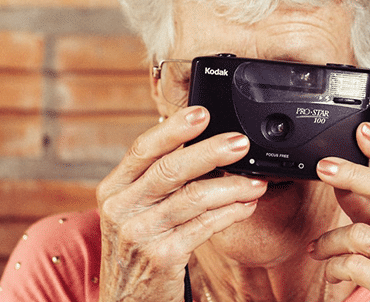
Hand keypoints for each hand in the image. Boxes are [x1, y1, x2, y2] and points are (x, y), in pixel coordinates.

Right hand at [96, 106, 267, 301]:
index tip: (202, 112)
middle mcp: (120, 209)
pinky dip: (230, 213)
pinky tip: (246, 206)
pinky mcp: (161, 257)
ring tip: (256, 180)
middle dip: (211, 152)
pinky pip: (204, 227)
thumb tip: (202, 144)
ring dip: (232, 187)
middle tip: (241, 142)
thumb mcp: (135, 211)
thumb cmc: (137, 250)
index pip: (142, 149)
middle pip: (170, 169)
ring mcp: (139, 234)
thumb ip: (158, 181)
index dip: (173, 128)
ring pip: (193, 198)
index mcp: (113, 190)